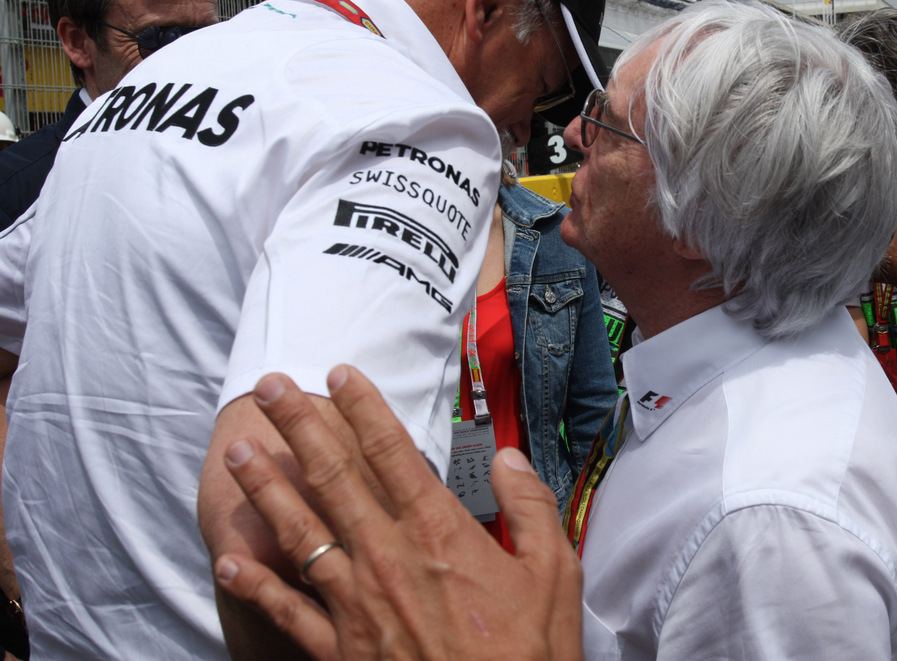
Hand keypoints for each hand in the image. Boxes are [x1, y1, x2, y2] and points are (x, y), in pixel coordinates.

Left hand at [214, 366, 583, 660]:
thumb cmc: (527, 656)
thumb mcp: (554, 575)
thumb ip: (531, 508)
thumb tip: (508, 457)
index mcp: (439, 534)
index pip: (392, 454)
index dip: (363, 408)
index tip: (339, 374)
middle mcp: (388, 559)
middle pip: (334, 478)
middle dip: (298, 428)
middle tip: (269, 390)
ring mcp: (356, 606)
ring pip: (300, 533)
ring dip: (266, 489)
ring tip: (240, 454)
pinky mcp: (339, 651)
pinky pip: (286, 612)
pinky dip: (255, 585)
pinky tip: (230, 559)